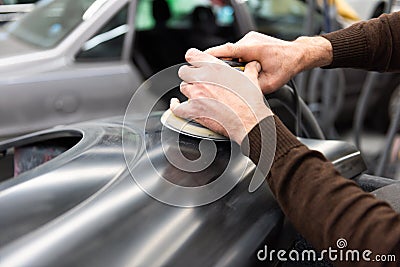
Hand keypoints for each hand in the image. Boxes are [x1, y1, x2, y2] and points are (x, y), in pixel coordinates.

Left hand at [170, 48, 272, 144]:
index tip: (194, 62)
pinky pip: (177, 107)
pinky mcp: (193, 111)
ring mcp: (195, 95)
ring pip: (183, 88)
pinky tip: (175, 103)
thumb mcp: (251, 79)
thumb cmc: (249, 101)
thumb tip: (253, 65)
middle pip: (184, 72)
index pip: (192, 55)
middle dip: (189, 75)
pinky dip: (175, 106)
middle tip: (196, 80)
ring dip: (188, 90)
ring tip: (196, 93)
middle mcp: (202, 79)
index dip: (192, 59)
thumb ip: (249, 69)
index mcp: (214, 68)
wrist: (248, 120)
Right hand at [205, 31, 332, 93]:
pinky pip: (237, 50)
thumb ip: (253, 87)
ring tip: (229, 75)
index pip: (228, 49)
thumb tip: (238, 93)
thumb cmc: (287, 66)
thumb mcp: (270, 83)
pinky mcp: (250, 40)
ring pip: (232, 52)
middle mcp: (250, 40)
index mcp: (255, 48)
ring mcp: (250, 39)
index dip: (212, 55)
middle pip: (227, 52)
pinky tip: (237, 69)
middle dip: (218, 63)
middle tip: (208, 73)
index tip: (198, 58)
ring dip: (229, 63)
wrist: (297, 55)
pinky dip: (234, 60)